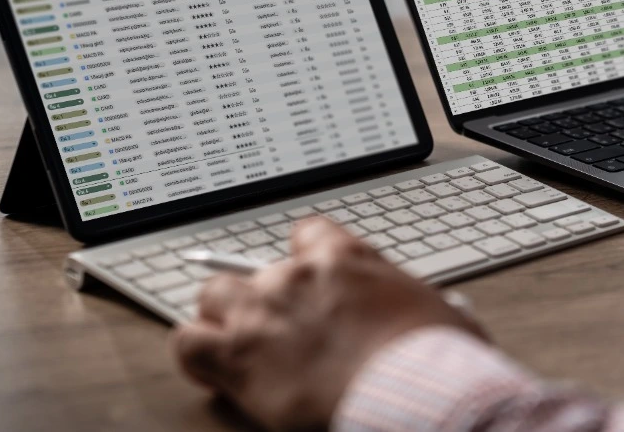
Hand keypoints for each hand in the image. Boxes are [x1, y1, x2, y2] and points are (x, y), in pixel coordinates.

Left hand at [171, 217, 482, 429]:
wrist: (412, 391)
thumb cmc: (432, 355)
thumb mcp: (434, 310)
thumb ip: (408, 302)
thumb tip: (433, 314)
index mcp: (343, 257)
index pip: (307, 233)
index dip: (305, 255)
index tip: (309, 274)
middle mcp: (295, 276)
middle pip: (253, 268)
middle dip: (259, 293)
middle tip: (275, 321)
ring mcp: (261, 313)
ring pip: (213, 296)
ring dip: (221, 316)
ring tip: (235, 339)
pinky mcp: (238, 358)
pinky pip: (189, 344)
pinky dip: (195, 354)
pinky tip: (209, 366)